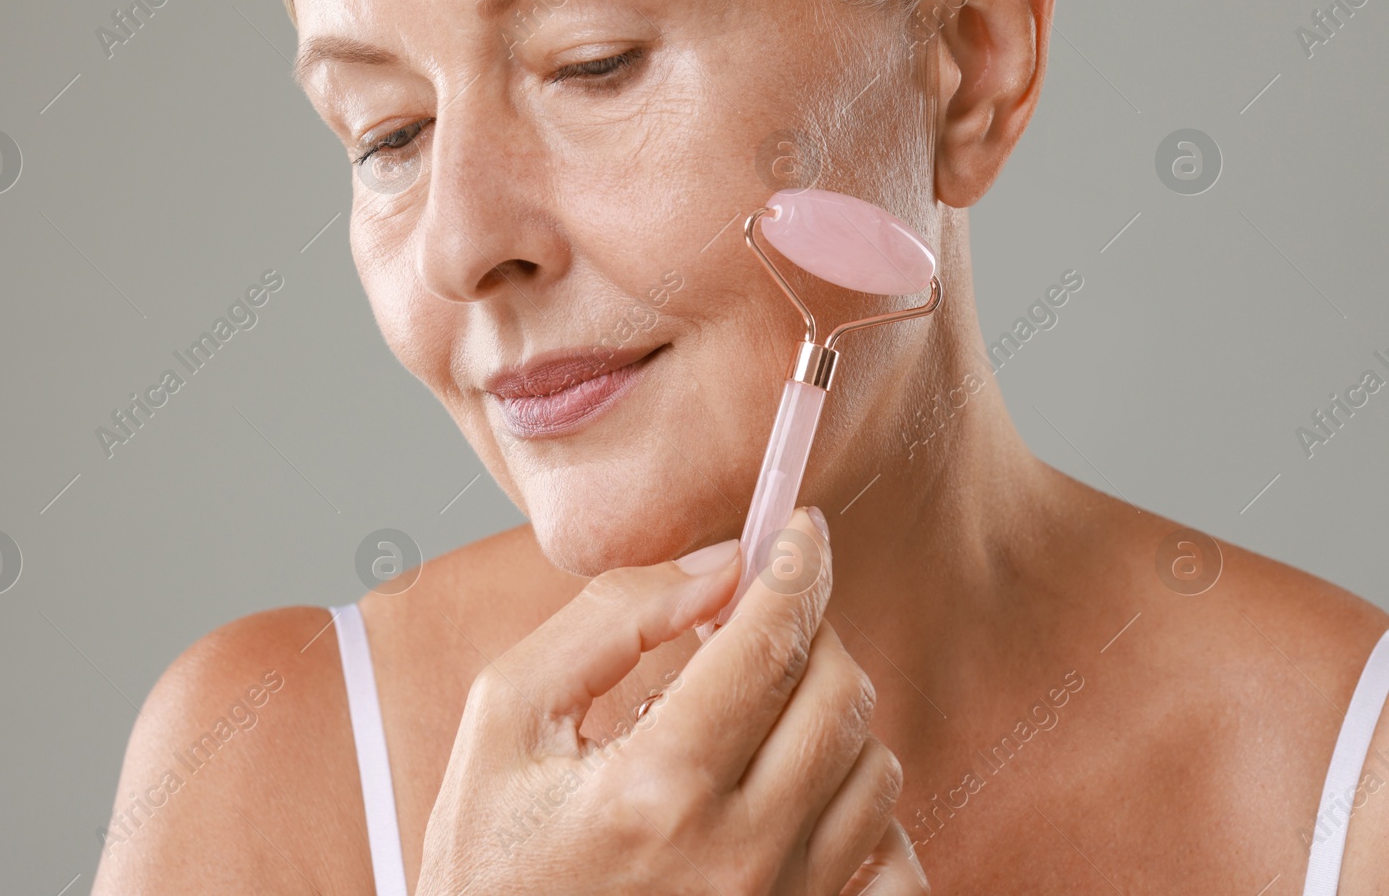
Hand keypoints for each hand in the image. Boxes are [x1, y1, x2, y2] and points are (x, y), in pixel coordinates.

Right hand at [416, 507, 927, 894]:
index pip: (767, 643)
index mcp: (656, 789)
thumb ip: (607, 622)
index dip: (793, 567)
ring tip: (764, 711)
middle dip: (809, 632)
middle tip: (761, 622)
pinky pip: (900, 872)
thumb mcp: (505, 718)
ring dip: (831, 715)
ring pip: (874, 770)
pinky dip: (876, 818)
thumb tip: (716, 567)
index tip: (799, 529)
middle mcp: (737, 856)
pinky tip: (815, 793)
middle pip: (838, 697)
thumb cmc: (491, 861)